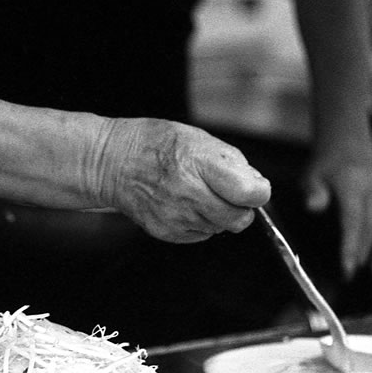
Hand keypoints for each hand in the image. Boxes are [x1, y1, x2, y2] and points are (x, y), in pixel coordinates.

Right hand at [97, 118, 270, 242]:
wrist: (113, 163)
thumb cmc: (154, 145)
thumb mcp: (198, 138)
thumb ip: (230, 162)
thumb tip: (255, 184)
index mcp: (199, 164)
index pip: (250, 193)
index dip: (258, 191)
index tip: (254, 187)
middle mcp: (188, 193)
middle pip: (239, 219)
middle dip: (240, 207)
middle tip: (227, 192)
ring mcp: (176, 217)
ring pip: (221, 228)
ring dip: (218, 214)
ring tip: (197, 193)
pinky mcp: (167, 232)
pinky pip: (201, 234)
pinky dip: (200, 222)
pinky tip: (183, 203)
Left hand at [303, 156, 371, 277]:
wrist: (347, 147)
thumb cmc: (325, 169)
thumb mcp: (311, 177)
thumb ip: (313, 192)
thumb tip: (313, 207)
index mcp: (352, 182)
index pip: (354, 219)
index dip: (351, 244)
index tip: (347, 267)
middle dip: (365, 251)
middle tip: (356, 273)